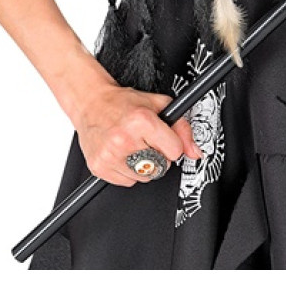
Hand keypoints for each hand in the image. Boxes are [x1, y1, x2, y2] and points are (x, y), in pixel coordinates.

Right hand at [72, 83, 205, 187]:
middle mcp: (125, 139)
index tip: (162, 138)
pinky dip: (127, 171)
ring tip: (132, 146)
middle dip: (158, 156)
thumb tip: (194, 151)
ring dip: (143, 165)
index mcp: (141, 121)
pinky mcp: (100, 167)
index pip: (174, 151)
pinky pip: (127, 182)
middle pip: (160, 166)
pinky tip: (121, 153)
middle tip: (146, 141)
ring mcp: (111, 155)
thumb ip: (182, 127)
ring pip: (145, 177)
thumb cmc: (123, 103)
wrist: (92, 103)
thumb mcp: (158, 105)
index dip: (171, 144)